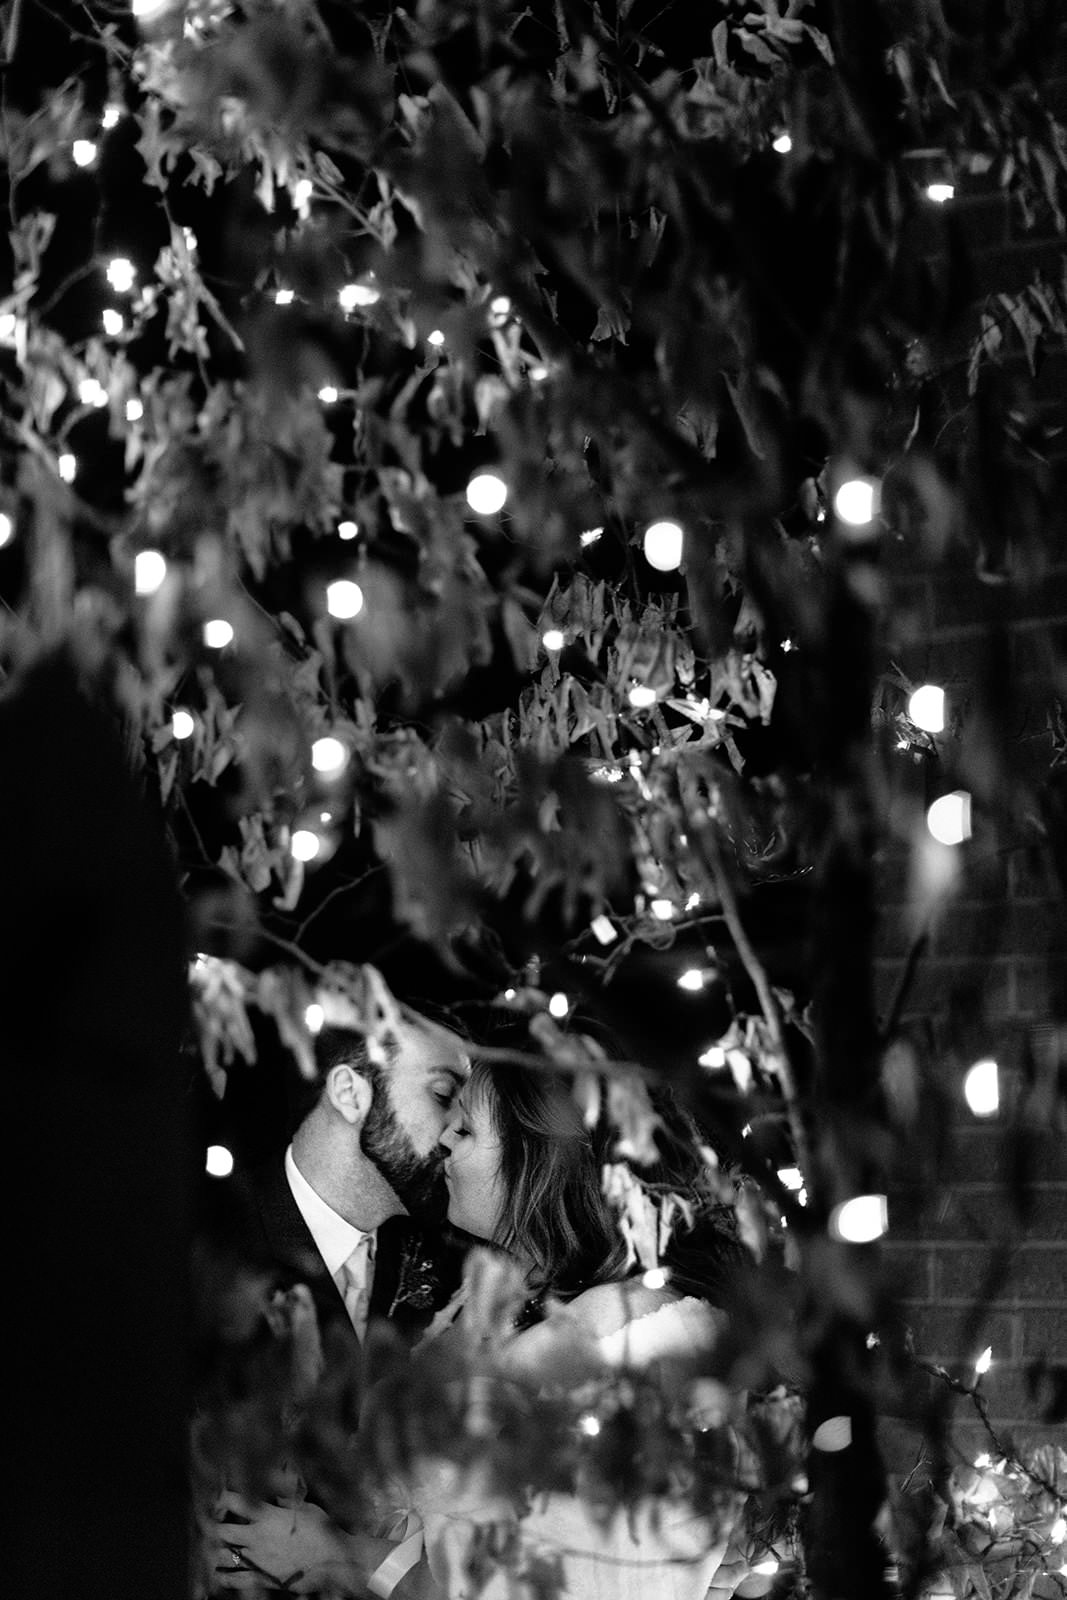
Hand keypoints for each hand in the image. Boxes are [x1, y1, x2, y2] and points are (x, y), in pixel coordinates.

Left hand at [210, 1491, 352, 1592]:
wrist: (333, 1561)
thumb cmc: (321, 1530)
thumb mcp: (305, 1507)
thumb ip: (284, 1500)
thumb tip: (274, 1490)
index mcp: (267, 1515)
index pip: (234, 1501)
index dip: (223, 1498)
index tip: (223, 1498)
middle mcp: (257, 1537)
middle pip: (221, 1531)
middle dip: (218, 1526)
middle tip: (220, 1523)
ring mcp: (257, 1560)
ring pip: (223, 1555)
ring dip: (220, 1550)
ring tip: (223, 1546)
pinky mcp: (261, 1579)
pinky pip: (233, 1580)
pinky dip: (223, 1576)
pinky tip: (220, 1573)